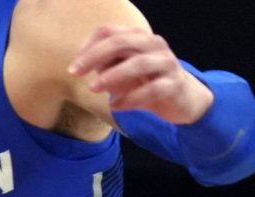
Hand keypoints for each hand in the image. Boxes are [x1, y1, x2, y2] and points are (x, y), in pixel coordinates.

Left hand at [69, 25, 212, 123]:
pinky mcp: (174, 84)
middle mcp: (153, 45)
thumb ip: (104, 65)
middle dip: (95, 56)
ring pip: (139, 63)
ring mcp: (166, 63)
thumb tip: (84, 64)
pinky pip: (152, 90)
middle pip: (122, 42)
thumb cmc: (144, 82)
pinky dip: (131, 98)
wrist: (180, 99)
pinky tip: (115, 106)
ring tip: (94, 88)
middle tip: (75, 73)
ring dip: (112, 75)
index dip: (88, 46)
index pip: (109, 32)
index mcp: (138, 38)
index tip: (74, 67)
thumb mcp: (121, 72)